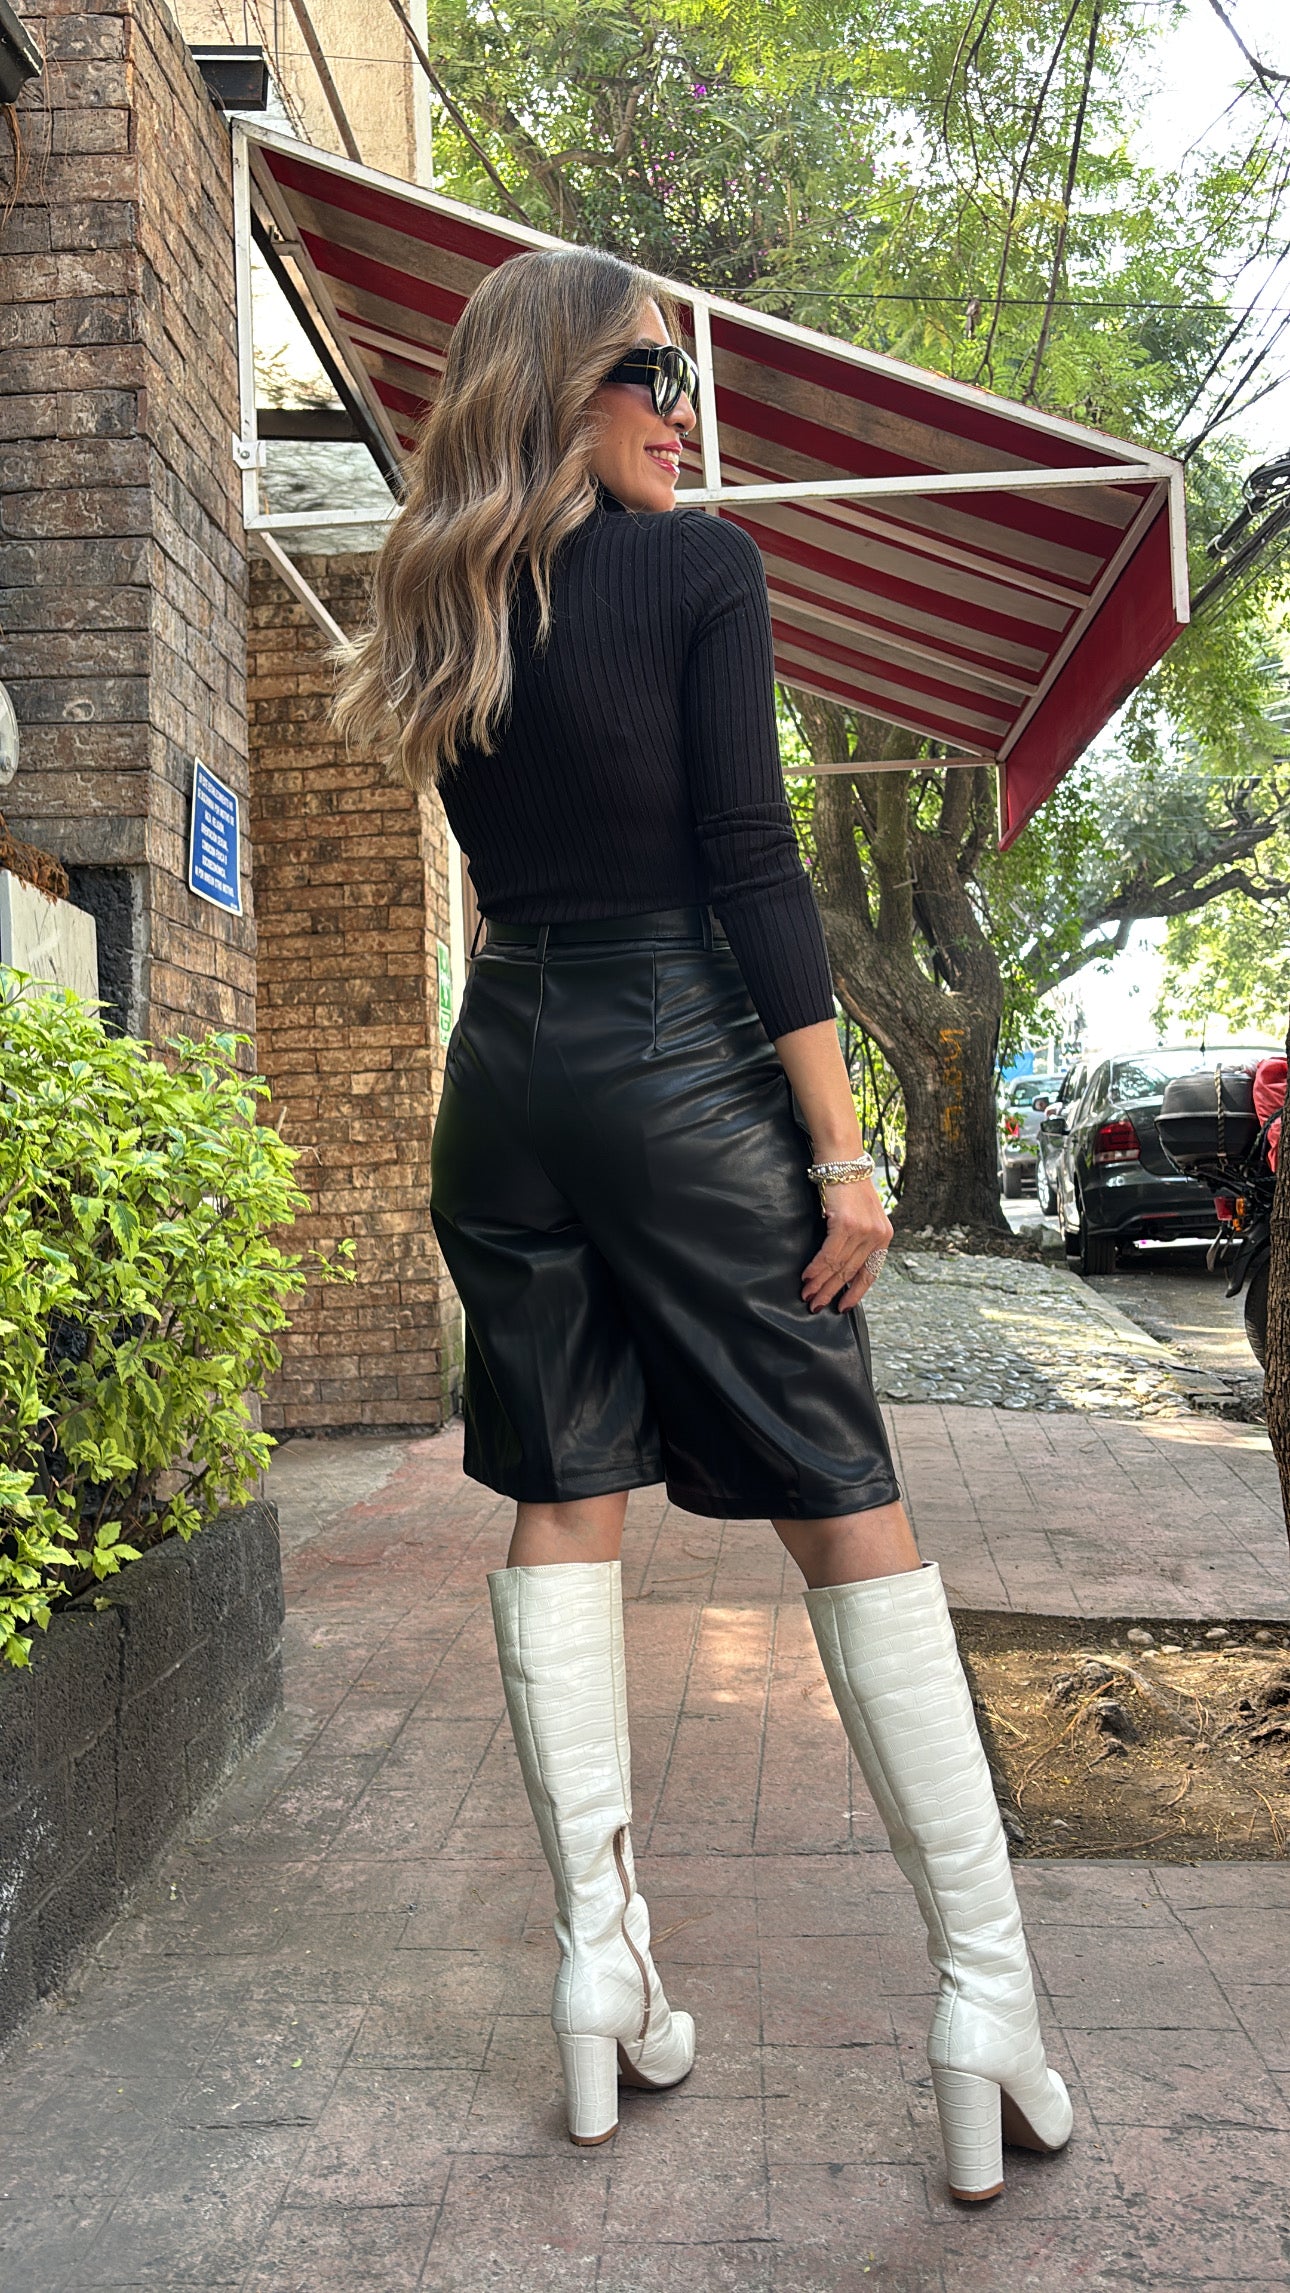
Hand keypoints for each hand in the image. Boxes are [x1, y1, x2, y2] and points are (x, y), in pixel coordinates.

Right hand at [801, 1178, 892, 1312]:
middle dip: (832, 1292)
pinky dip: (816, 1268)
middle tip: (816, 1305)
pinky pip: (829, 1254)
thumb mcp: (863, 1215)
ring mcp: (863, 1230)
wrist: (842, 1161)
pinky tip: (807, 1277)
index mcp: (884, 1236)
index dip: (856, 1292)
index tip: (843, 1307)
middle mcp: (877, 1235)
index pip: (870, 1272)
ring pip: (838, 1266)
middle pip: (851, 1272)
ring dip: (820, 1283)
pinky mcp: (847, 1224)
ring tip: (807, 1295)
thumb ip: (859, 1239)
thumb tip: (843, 1265)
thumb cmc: (848, 1187)